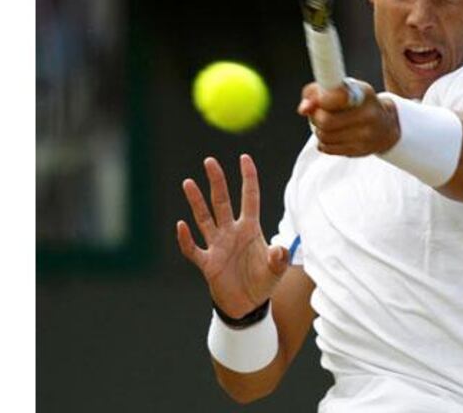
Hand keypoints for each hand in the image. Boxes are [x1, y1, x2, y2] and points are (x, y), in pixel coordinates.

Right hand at [175, 154, 288, 318]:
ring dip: (196, 202)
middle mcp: (232, 232)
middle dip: (217, 181)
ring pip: (204, 219)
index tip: (244, 158)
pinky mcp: (207, 263)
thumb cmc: (262, 282)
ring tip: (188, 183)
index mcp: (250, 229)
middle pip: (222, 201)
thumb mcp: (275, 271)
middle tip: (209, 161)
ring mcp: (217, 246)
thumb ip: (278, 259)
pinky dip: (186, 239)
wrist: (246, 305)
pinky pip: (193, 249)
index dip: (248, 178)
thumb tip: (280, 249)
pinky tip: (182, 226)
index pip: (249, 198)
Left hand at [297, 80, 399, 156]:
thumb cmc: (361, 104)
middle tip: (318, 113)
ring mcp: (364, 136)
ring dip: (318, 130)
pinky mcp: (358, 152)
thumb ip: (318, 92)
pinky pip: (327, 149)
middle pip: (325, 121)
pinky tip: (331, 135)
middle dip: (315, 117)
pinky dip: (323, 142)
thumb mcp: (346, 88)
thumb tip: (303, 109)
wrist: (387, 127)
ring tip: (326, 124)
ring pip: (324, 136)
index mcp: (363, 95)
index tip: (318, 100)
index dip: (320, 100)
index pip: (335, 97)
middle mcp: (367, 116)